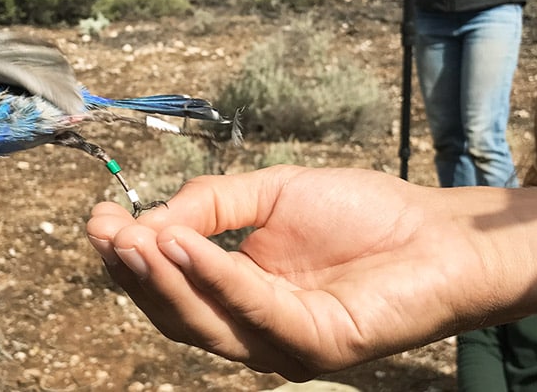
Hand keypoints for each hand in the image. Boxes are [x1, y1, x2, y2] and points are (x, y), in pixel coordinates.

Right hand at [86, 165, 514, 380]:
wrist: (437, 231)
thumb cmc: (362, 212)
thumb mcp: (272, 192)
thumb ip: (214, 202)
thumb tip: (151, 217)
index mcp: (239, 292)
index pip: (172, 284)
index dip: (132, 256)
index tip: (99, 218)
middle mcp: (253, 326)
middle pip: (176, 311)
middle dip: (136, 272)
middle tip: (104, 231)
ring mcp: (282, 342)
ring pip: (204, 321)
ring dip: (164, 278)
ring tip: (133, 238)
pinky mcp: (314, 344)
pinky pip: (253, 310)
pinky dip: (214, 276)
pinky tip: (183, 243)